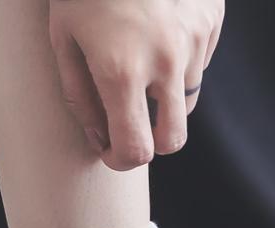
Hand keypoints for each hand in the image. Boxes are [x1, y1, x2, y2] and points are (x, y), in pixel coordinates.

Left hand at [49, 0, 223, 170]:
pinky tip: (157, 40)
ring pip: (186, 102)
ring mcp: (193, 40)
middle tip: (130, 126)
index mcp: (121, 73)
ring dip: (163, 100)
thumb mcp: (64, 44)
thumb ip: (80, 100)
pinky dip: (179, 66)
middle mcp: (165, 62)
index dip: (122, 161)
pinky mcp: (210, 19)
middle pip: (173, 140)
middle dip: (151, 142)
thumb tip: (99, 141)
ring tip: (139, 69)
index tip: (112, 153)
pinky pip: (199, 64)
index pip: (137, 150)